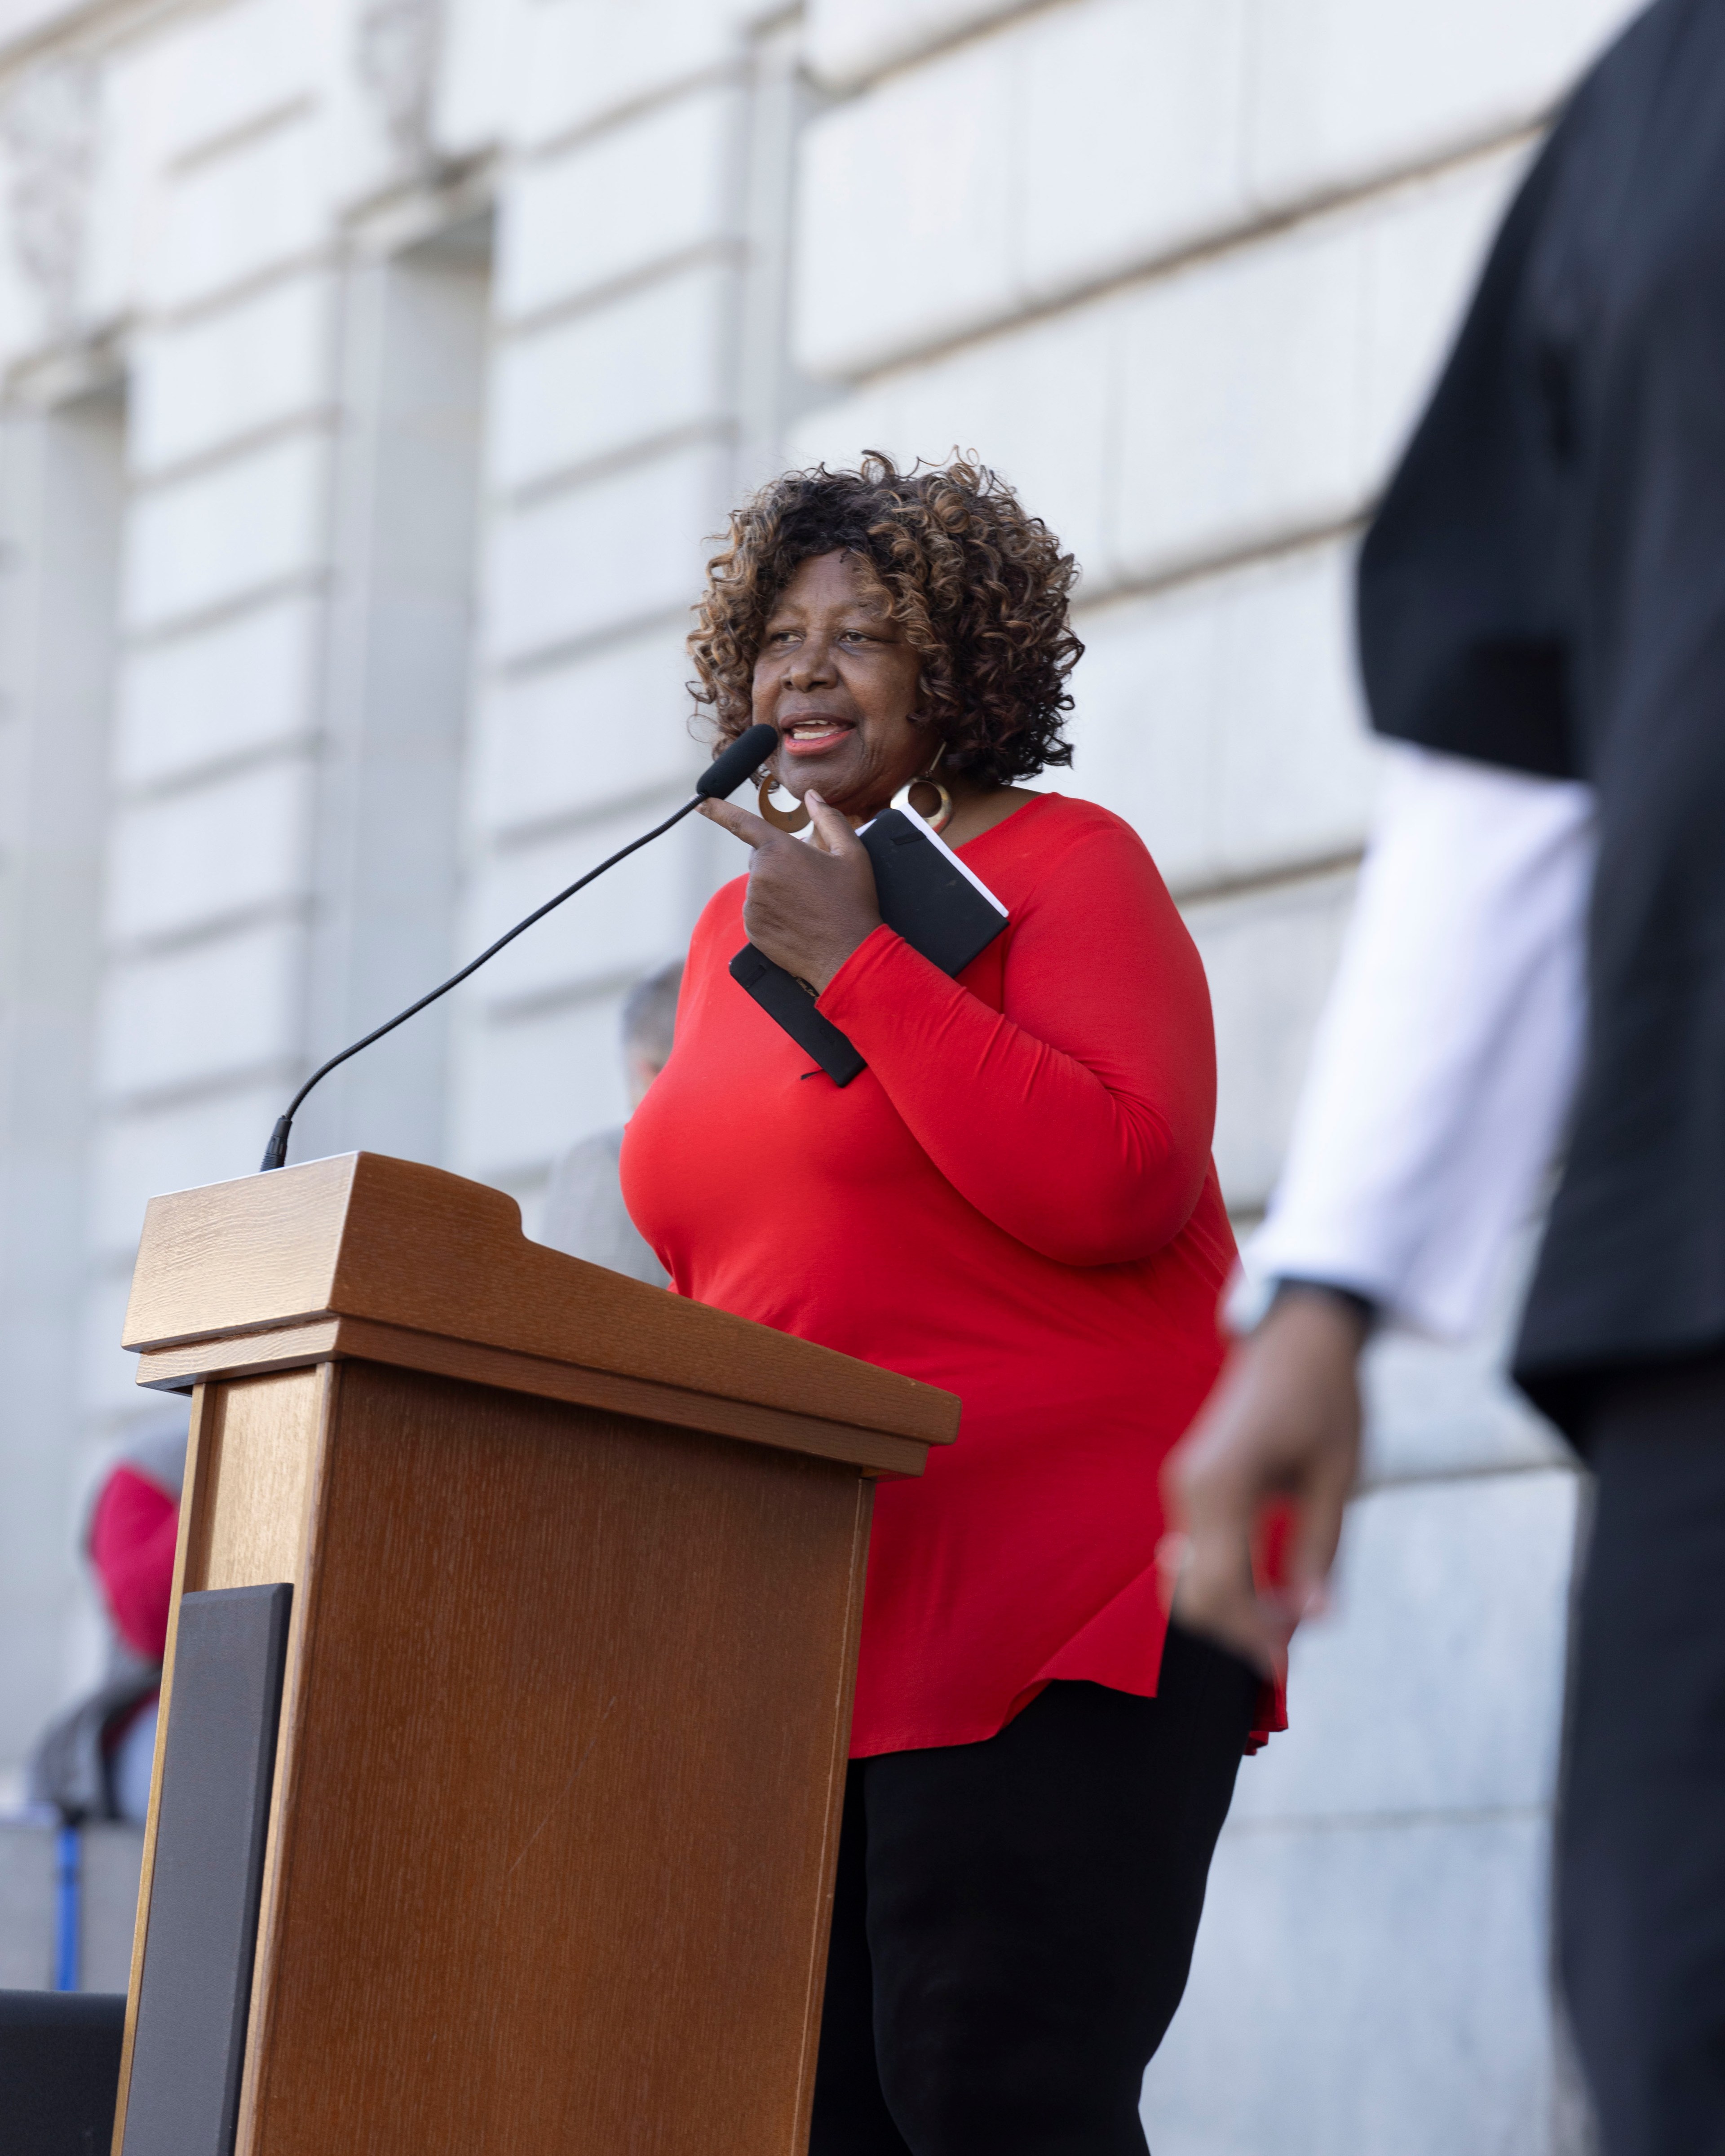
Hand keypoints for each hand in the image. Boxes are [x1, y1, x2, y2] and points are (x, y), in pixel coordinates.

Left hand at [700, 789, 882, 990]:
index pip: (742, 823)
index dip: (719, 810)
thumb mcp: (852, 854)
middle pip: (761, 858)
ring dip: (777, 889)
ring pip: (760, 886)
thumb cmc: (852, 903)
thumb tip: (813, 796)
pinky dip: (773, 913)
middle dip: (780, 862)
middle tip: (810, 882)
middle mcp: (759, 875)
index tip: (701, 802)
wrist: (848, 954)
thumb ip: (829, 818)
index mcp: (780, 850)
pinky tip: (797, 921)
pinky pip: (757, 911)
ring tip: (807, 906)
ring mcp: (753, 904)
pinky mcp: (752, 928)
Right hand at [1159, 1288, 1367, 1677]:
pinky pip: (1198, 1551)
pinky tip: (1269, 1588)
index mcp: (1221, 1486)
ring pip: (1192, 1576)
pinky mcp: (1193, 1484)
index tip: (1286, 1663)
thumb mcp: (1336, 1479)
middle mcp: (1189, 1488)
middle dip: (1239, 1629)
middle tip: (1292, 1645)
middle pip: (1194, 1593)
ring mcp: (1185, 1486)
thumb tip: (1315, 1619)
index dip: (1251, 1636)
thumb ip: (1320, 1552)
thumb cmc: (1326, 1398)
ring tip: (1288, 1616)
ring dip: (1234, 1607)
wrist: (1298, 1335)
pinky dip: (1227, 1580)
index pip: (1219, 1590)